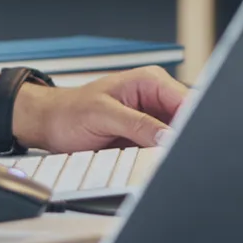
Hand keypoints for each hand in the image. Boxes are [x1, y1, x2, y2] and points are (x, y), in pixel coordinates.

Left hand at [19, 66, 191, 152]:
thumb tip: (168, 137)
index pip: (187, 101)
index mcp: (150, 81)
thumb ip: (137, 124)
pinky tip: (150, 161)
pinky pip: (164, 149)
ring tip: (152, 158)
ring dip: (172, 151)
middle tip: (170, 156)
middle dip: (184, 139)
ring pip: (179, 138)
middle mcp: (156, 98)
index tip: (183, 143)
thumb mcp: (103, 115)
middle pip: (188, 121)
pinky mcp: (147, 137)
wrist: (51, 124)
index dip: (191, 123)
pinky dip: (161, 158)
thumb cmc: (70, 112)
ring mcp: (153, 118)